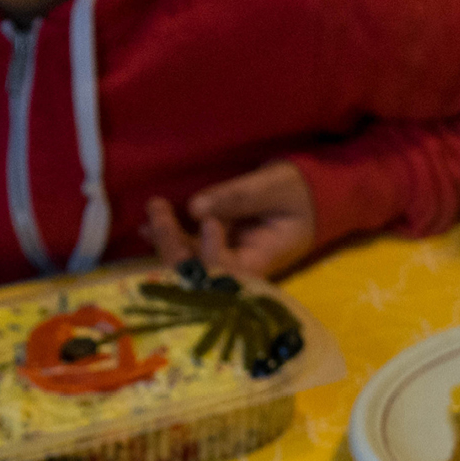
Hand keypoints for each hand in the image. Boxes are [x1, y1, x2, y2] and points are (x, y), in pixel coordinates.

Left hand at [143, 162, 316, 281]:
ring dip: (167, 243)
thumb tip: (194, 208)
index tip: (209, 221)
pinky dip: (170, 241)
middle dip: (176, 247)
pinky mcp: (219, 253)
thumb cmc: (299, 192)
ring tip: (151, 214)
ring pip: (191, 266)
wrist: (309, 200)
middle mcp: (242, 270)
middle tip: (159, 211)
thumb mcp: (275, 186)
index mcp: (265, 259)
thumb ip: (238, 196)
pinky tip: (150, 227)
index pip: (233, 271)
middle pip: (203, 274)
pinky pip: (190, 255)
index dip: (213, 252)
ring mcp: (229, 263)